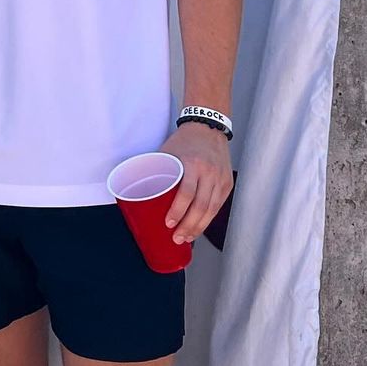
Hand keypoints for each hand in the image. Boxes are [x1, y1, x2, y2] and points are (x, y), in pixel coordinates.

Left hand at [160, 124, 233, 244]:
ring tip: (187, 238)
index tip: (169, 223)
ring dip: (199, 227)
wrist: (208, 127)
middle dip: (189, 226)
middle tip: (177, 238)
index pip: (187, 193)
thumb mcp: (168, 152)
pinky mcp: (227, 183)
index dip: (178, 211)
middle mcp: (210, 172)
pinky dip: (208, 218)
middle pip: (201, 206)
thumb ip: (159, 171)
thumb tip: (138, 190)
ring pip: (212, 209)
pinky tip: (200, 227)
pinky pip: (218, 205)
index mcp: (193, 163)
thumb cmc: (183, 141)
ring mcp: (221, 178)